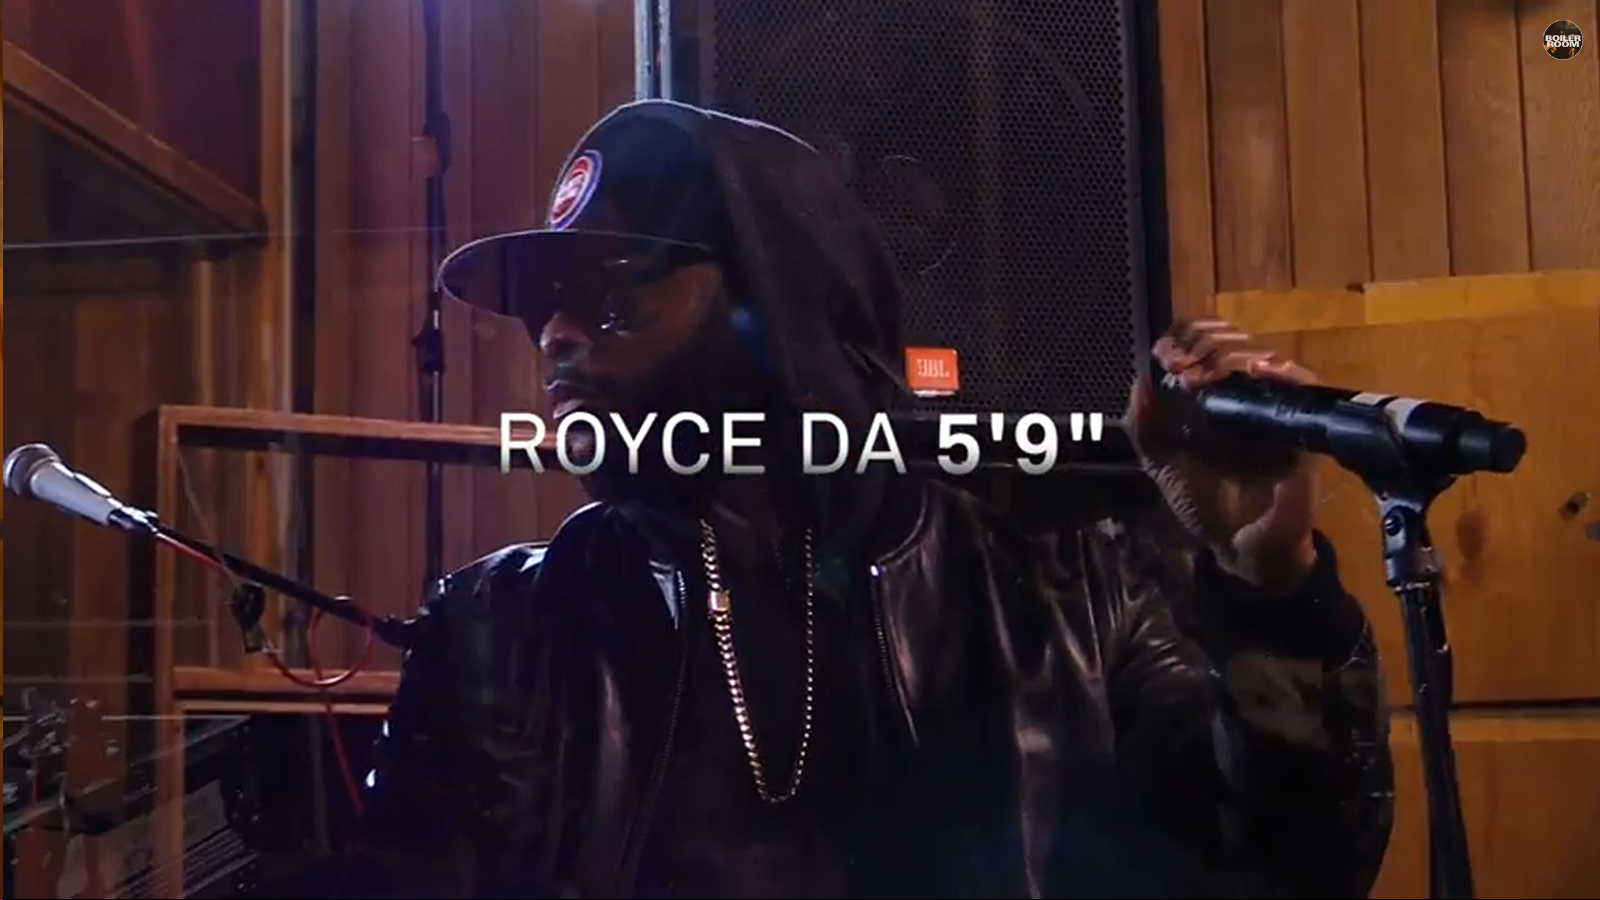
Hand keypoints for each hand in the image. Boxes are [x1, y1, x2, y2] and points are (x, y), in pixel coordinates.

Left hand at [1127, 319, 1318, 594]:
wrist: (1241, 546)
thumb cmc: (1204, 505)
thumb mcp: (1164, 467)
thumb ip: (1147, 431)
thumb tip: (1139, 383)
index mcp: (1211, 399)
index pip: (1206, 345)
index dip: (1187, 337)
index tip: (1164, 353)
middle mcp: (1243, 396)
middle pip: (1234, 342)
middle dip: (1205, 343)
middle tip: (1182, 364)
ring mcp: (1274, 408)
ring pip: (1263, 357)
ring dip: (1233, 355)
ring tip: (1206, 373)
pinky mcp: (1302, 425)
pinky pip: (1302, 386)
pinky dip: (1281, 373)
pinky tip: (1258, 373)